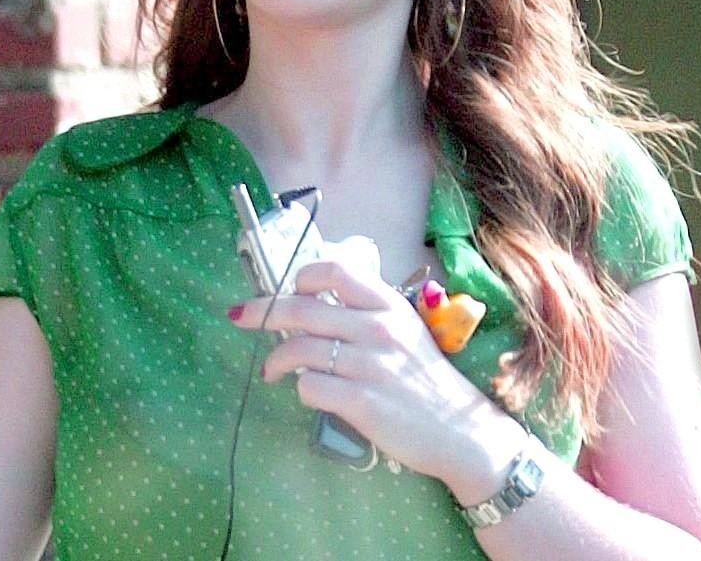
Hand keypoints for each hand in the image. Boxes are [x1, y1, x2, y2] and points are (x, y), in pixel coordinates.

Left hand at [227, 259, 522, 485]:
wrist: (459, 430)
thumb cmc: (425, 378)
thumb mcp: (404, 330)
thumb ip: (366, 313)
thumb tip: (313, 302)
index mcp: (388, 305)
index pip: (336, 271)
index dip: (304, 276)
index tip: (290, 288)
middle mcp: (378, 329)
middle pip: (302, 308)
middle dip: (262, 311)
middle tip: (240, 317)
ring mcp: (369, 366)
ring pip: (298, 348)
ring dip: (275, 359)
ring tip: (270, 371)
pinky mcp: (361, 403)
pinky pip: (309, 387)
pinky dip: (300, 389)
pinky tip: (306, 392)